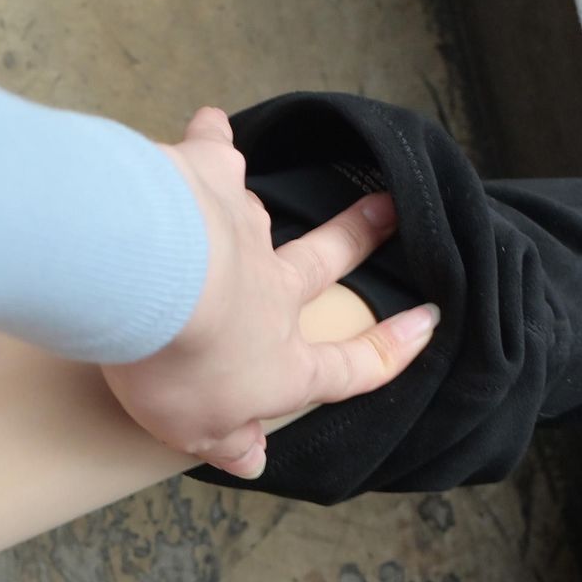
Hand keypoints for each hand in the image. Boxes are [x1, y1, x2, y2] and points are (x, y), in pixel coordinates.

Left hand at [103, 107, 442, 478]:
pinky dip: (213, 139)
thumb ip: (226, 442)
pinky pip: (216, 155)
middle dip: (360, 238)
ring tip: (259, 174)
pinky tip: (210, 122)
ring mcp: (243, 230)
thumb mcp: (196, 430)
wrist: (155, 280)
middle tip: (390, 210)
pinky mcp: (207, 179)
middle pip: (327, 263)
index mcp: (282, 361)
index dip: (391, 349)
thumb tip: (252, 459)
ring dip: (262, 201)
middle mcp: (273, 290)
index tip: (427, 321)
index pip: (350, 366)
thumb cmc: (177, 366)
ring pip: (262, 213)